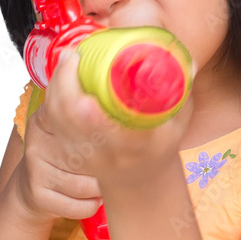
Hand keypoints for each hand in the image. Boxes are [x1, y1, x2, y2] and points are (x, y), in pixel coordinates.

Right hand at [11, 72, 104, 224]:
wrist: (31, 191)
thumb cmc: (61, 156)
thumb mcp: (68, 127)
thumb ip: (86, 106)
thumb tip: (113, 79)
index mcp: (47, 118)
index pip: (72, 109)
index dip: (100, 122)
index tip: (117, 129)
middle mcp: (39, 141)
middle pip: (87, 151)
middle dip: (109, 161)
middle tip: (120, 163)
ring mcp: (36, 169)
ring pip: (88, 183)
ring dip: (102, 187)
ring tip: (104, 182)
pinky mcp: (39, 195)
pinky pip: (81, 205)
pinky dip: (92, 204)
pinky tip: (92, 198)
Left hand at [39, 47, 194, 184]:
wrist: (139, 185)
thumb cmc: (160, 150)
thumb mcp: (177, 128)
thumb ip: (181, 97)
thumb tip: (187, 63)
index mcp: (129, 147)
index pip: (99, 128)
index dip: (85, 106)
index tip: (84, 77)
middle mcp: (101, 152)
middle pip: (69, 117)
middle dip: (63, 83)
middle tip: (72, 54)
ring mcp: (83, 152)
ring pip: (56, 118)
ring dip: (56, 86)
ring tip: (67, 59)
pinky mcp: (70, 148)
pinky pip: (52, 120)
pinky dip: (53, 95)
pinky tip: (61, 76)